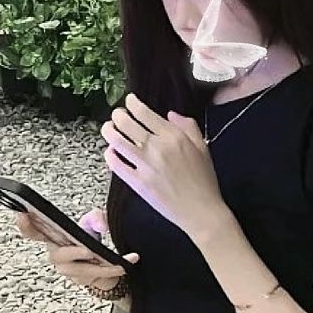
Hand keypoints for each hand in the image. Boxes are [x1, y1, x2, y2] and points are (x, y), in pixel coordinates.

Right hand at [15, 208, 137, 291]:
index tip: (22, 214)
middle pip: (58, 256)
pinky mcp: (81, 280)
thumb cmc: (89, 241)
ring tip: (117, 263)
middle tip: (87, 250)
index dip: (26, 225)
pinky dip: (115, 268)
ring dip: (99, 266)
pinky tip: (130, 261)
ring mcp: (68, 270)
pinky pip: (97, 275)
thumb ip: (97, 216)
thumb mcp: (92, 223)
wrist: (102, 266)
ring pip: (81, 270)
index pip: (34, 232)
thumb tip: (102, 224)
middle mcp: (57, 255)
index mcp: (53, 238)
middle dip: (71, 253)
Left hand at [101, 93, 226, 241]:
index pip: (145, 113)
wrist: (201, 211)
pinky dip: (110, 155)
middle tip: (116, 115)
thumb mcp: (202, 147)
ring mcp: (146, 166)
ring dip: (109, 131)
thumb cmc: (204, 181)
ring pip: (117, 141)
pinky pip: (117, 165)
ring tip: (108, 128)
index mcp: (174, 137)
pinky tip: (111, 152)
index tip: (129, 101)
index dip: (133, 103)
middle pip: (127, 124)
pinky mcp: (138, 183)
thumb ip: (188, 126)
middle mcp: (158, 148)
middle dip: (118, 115)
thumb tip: (170, 114)